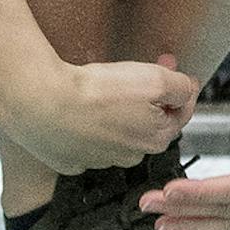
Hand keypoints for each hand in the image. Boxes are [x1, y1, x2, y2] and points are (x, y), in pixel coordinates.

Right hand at [0, 53, 197, 175]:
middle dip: (150, 96)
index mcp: (154, 139)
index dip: (182, 87)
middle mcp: (128, 156)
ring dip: (117, 109)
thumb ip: (180, 86)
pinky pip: (84, 136)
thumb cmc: (98, 92)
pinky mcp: (68, 158)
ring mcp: (95, 160)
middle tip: (142, 70)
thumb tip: (188, 88)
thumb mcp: (155, 79)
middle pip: (148, 122)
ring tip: (105, 84)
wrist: (41, 102)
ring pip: (116, 130)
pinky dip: (87, 120)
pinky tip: (79, 102)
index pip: (180, 113)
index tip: (177, 69)